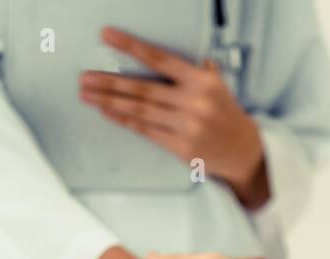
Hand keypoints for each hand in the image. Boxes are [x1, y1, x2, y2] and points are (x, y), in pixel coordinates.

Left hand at [80, 28, 269, 208]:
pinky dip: (124, 120)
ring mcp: (186, 125)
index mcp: (200, 80)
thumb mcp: (217, 85)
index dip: (131, 47)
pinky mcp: (180, 146)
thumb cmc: (226, 114)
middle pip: (142, 88)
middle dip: (109, 82)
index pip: (159, 59)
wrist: (244, 151)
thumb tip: (184, 58)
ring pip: (139, 110)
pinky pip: (145, 130)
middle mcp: (193, 101)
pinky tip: (107, 112)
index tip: (108, 36)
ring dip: (109, 102)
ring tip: (88, 95)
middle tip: (85, 78)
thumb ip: (198, 70)